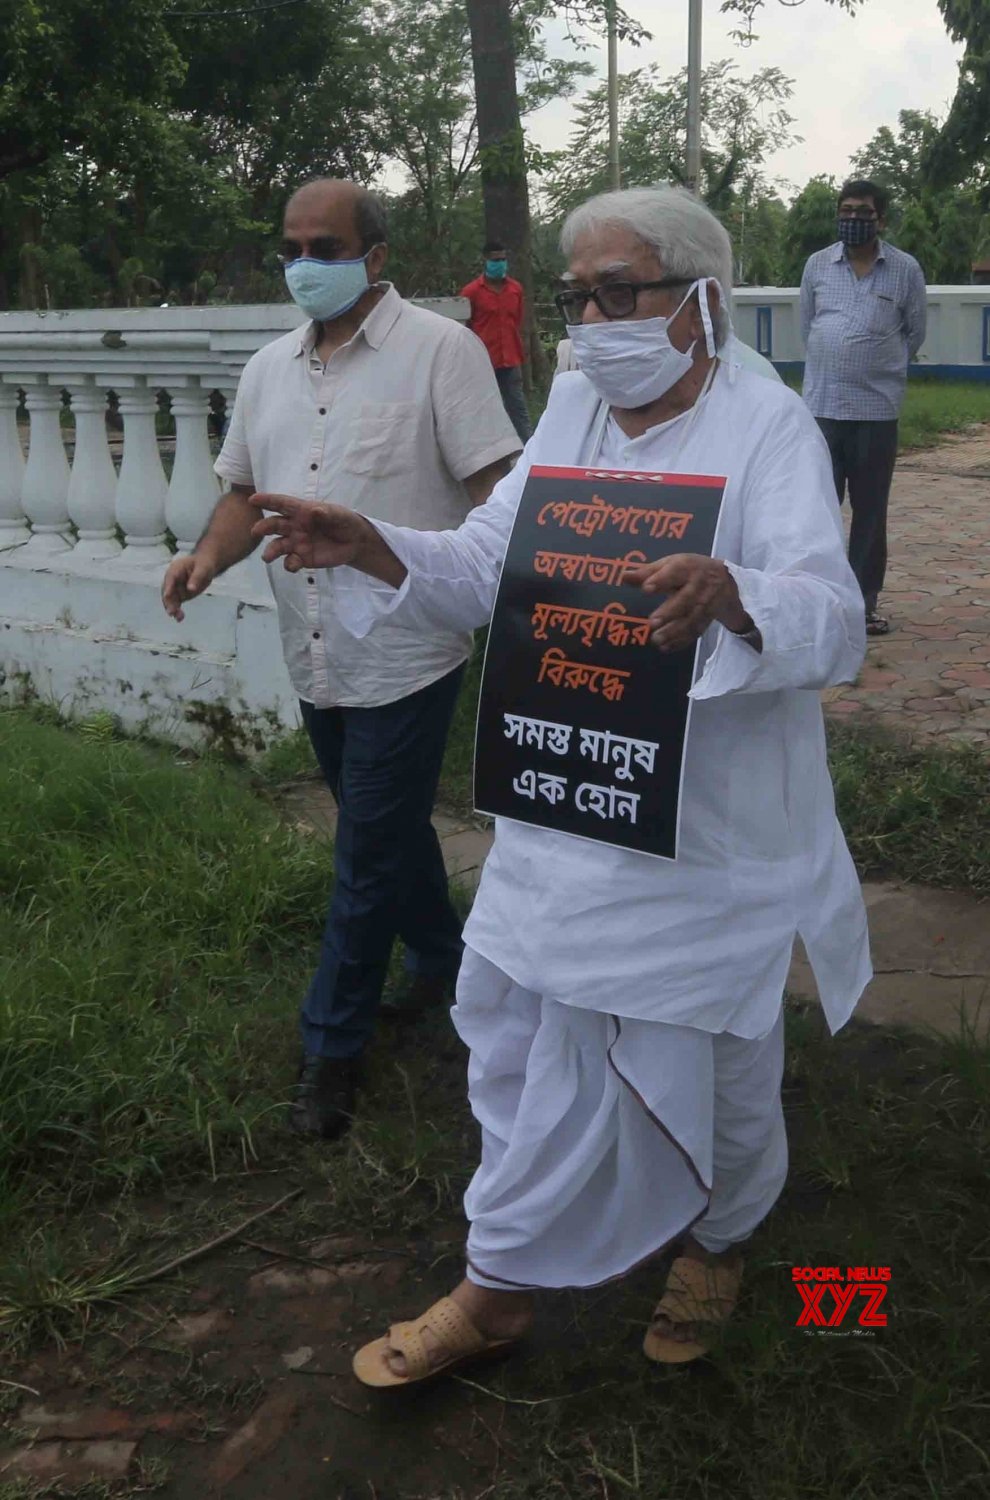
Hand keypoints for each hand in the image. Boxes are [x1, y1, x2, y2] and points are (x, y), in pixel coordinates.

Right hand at [162, 551, 216, 620]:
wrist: (205, 567)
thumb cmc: (204, 564)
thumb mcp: (203, 569)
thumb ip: (196, 578)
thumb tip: (190, 589)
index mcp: (176, 569)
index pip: (170, 578)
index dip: (168, 586)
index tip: (167, 595)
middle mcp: (172, 579)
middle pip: (167, 591)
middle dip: (168, 602)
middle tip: (171, 612)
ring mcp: (175, 588)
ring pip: (170, 600)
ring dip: (172, 609)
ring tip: (178, 618)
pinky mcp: (179, 595)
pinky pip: (176, 604)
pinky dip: (177, 611)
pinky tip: (180, 618)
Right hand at [249, 493, 369, 571]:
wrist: (354, 542)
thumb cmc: (344, 521)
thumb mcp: (339, 515)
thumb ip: (327, 513)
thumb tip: (315, 511)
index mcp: (301, 511)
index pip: (281, 504)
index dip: (267, 501)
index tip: (252, 499)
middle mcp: (294, 526)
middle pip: (274, 525)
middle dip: (263, 528)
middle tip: (256, 532)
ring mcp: (296, 543)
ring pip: (278, 546)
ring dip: (271, 551)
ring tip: (267, 557)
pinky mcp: (302, 558)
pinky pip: (291, 561)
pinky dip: (289, 564)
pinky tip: (293, 565)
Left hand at [624, 553, 750, 652]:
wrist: (726, 579)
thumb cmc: (689, 570)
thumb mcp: (670, 565)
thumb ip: (646, 572)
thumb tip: (624, 576)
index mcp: (686, 567)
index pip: (674, 572)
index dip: (661, 580)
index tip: (646, 588)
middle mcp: (698, 584)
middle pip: (686, 599)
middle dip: (670, 611)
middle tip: (652, 623)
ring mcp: (706, 602)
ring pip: (692, 618)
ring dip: (674, 631)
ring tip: (656, 640)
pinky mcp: (709, 617)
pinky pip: (696, 630)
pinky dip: (682, 640)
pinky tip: (667, 647)